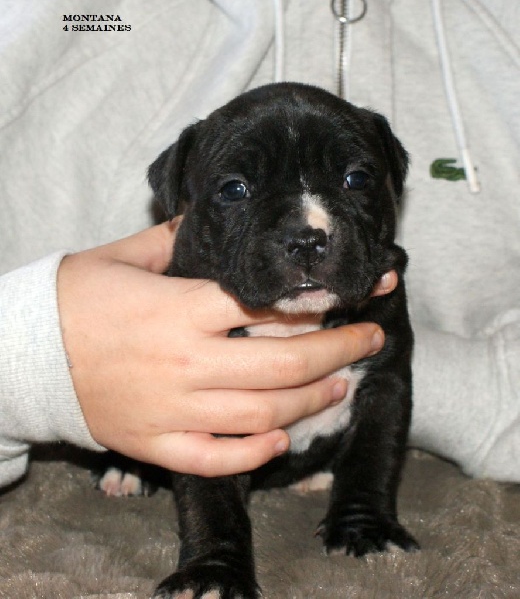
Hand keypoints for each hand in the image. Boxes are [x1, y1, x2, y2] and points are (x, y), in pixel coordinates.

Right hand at [57, 220, 394, 476]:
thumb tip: (207, 218)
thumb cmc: (75, 298)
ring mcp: (172, 409)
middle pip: (282, 364)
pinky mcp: (155, 443)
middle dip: (338, 352)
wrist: (24, 351)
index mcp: (180, 310)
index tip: (352, 300)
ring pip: (261, 415)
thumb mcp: (124, 257)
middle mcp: (185, 362)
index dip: (318, 305)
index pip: (267, 308)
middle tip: (369, 341)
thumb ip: (174, 239)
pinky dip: (252, 454)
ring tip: (339, 386)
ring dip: (310, 402)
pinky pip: (214, 459)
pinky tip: (279, 440)